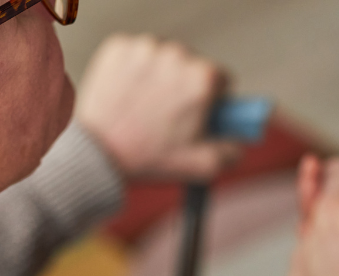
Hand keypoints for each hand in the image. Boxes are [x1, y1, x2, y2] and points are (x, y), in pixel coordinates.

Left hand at [75, 34, 241, 181]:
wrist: (97, 154)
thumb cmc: (148, 159)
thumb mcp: (201, 166)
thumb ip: (233, 150)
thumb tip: (242, 138)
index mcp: (203, 78)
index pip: (221, 80)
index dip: (210, 101)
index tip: (194, 114)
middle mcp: (177, 54)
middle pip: (191, 66)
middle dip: (183, 87)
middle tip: (165, 115)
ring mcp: (145, 47)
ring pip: (163, 59)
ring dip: (158, 77)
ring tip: (143, 107)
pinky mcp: (119, 47)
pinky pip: (135, 54)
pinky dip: (133, 71)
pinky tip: (127, 95)